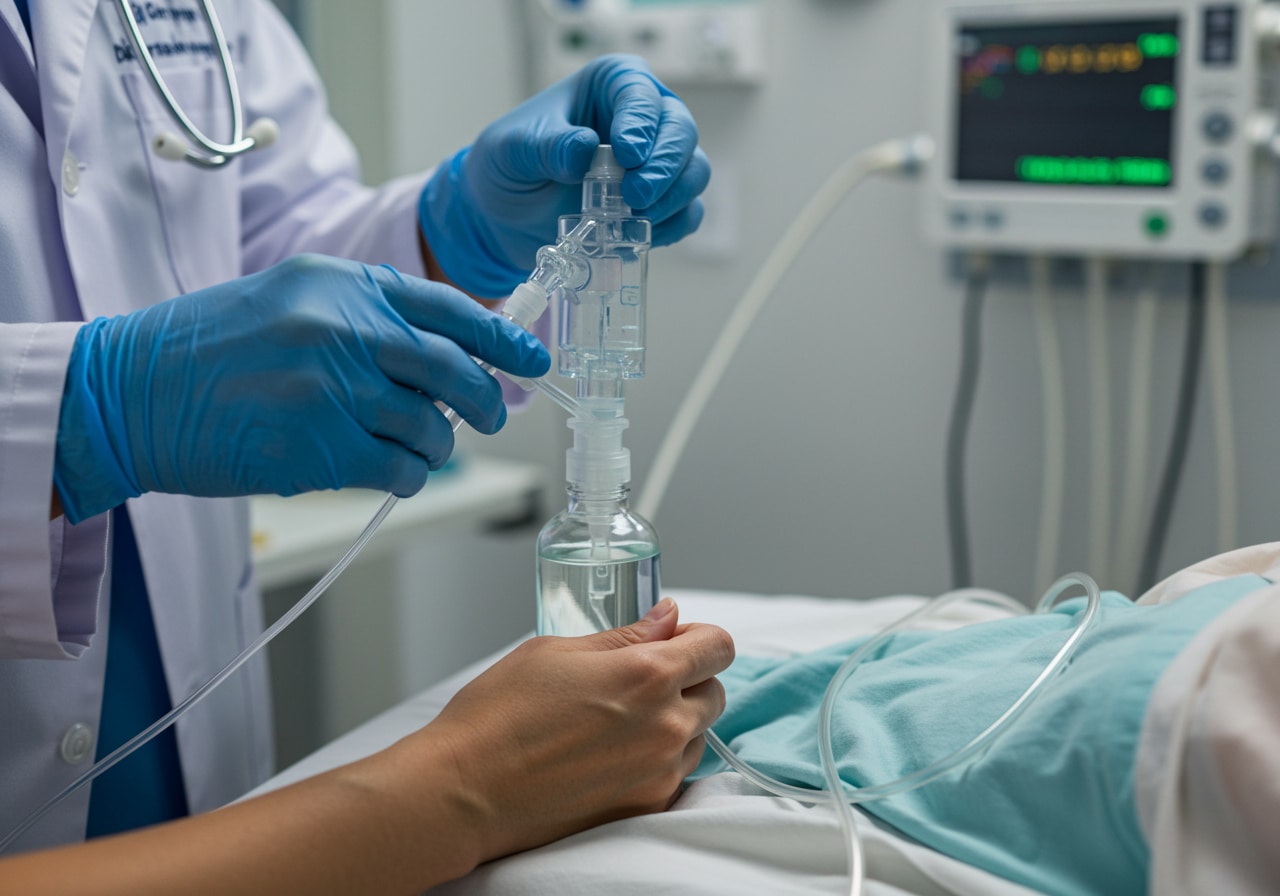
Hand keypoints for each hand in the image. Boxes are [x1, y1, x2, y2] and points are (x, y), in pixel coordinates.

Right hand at [53, 254, 549, 522]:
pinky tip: (380, 469)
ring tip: (407, 447)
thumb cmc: (208, 349)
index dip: (503, 337)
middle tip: (489, 415)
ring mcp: (334, 389)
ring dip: (432, 447)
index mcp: (343, 284)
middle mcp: (345, 329)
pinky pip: (399, 471)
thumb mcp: (292, 298)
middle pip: (454, 372)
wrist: (130, 392)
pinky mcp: (319, 447)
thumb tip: (444, 353)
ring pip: (430, 430)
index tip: (532, 359)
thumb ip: (367, 315)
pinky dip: (404, 477)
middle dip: (484, 401)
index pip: (449, 308)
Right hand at [409, 598, 732, 866]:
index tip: (676, 639)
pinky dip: (657, 759)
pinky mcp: (644, 807)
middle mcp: (665, 726)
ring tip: (619, 720)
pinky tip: (611, 752)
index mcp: (647, 675)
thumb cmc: (498, 716)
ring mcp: (659, 772)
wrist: (464, 790)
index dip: (699, 636)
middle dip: (689, 679)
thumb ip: (624, 635)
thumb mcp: (557, 651)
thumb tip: (665, 617)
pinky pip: (675, 773)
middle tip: (641, 678)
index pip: (718, 646)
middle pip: (715, 692)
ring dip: (676, 721)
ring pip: (698, 736)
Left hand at [419, 54, 711, 296]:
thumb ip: (546, 146)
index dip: (640, 124)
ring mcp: (657, 162)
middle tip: (635, 196)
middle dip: (664, 167)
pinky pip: (687, 213)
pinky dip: (671, 227)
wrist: (505, 214)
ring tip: (633, 219)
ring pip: (693, 172)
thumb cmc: (510, 166)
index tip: (626, 155)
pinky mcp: (661, 203)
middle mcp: (645, 118)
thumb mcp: (512, 150)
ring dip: (672, 198)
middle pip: (680, 132)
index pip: (640, 95)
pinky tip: (640, 236)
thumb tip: (583, 149)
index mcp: (611, 86)